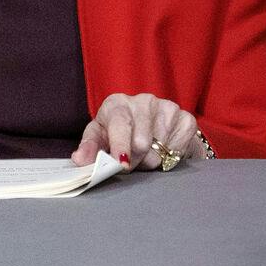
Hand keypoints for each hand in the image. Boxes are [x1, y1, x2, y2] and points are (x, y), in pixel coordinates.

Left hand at [73, 93, 205, 170]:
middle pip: (141, 142)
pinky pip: (178, 149)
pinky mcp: (186, 118)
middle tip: (131, 165)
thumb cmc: (118, 134)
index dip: (120, 145)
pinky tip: (164, 149)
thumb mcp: (100, 138)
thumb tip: (80, 160)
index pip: (119, 124)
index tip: (121, 163)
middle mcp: (143, 100)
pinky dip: (170, 157)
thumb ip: (89, 149)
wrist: (152, 128)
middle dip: (135, 161)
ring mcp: (167, 107)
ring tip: (147, 154)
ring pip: (160, 150)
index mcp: (117, 104)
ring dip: (152, 160)